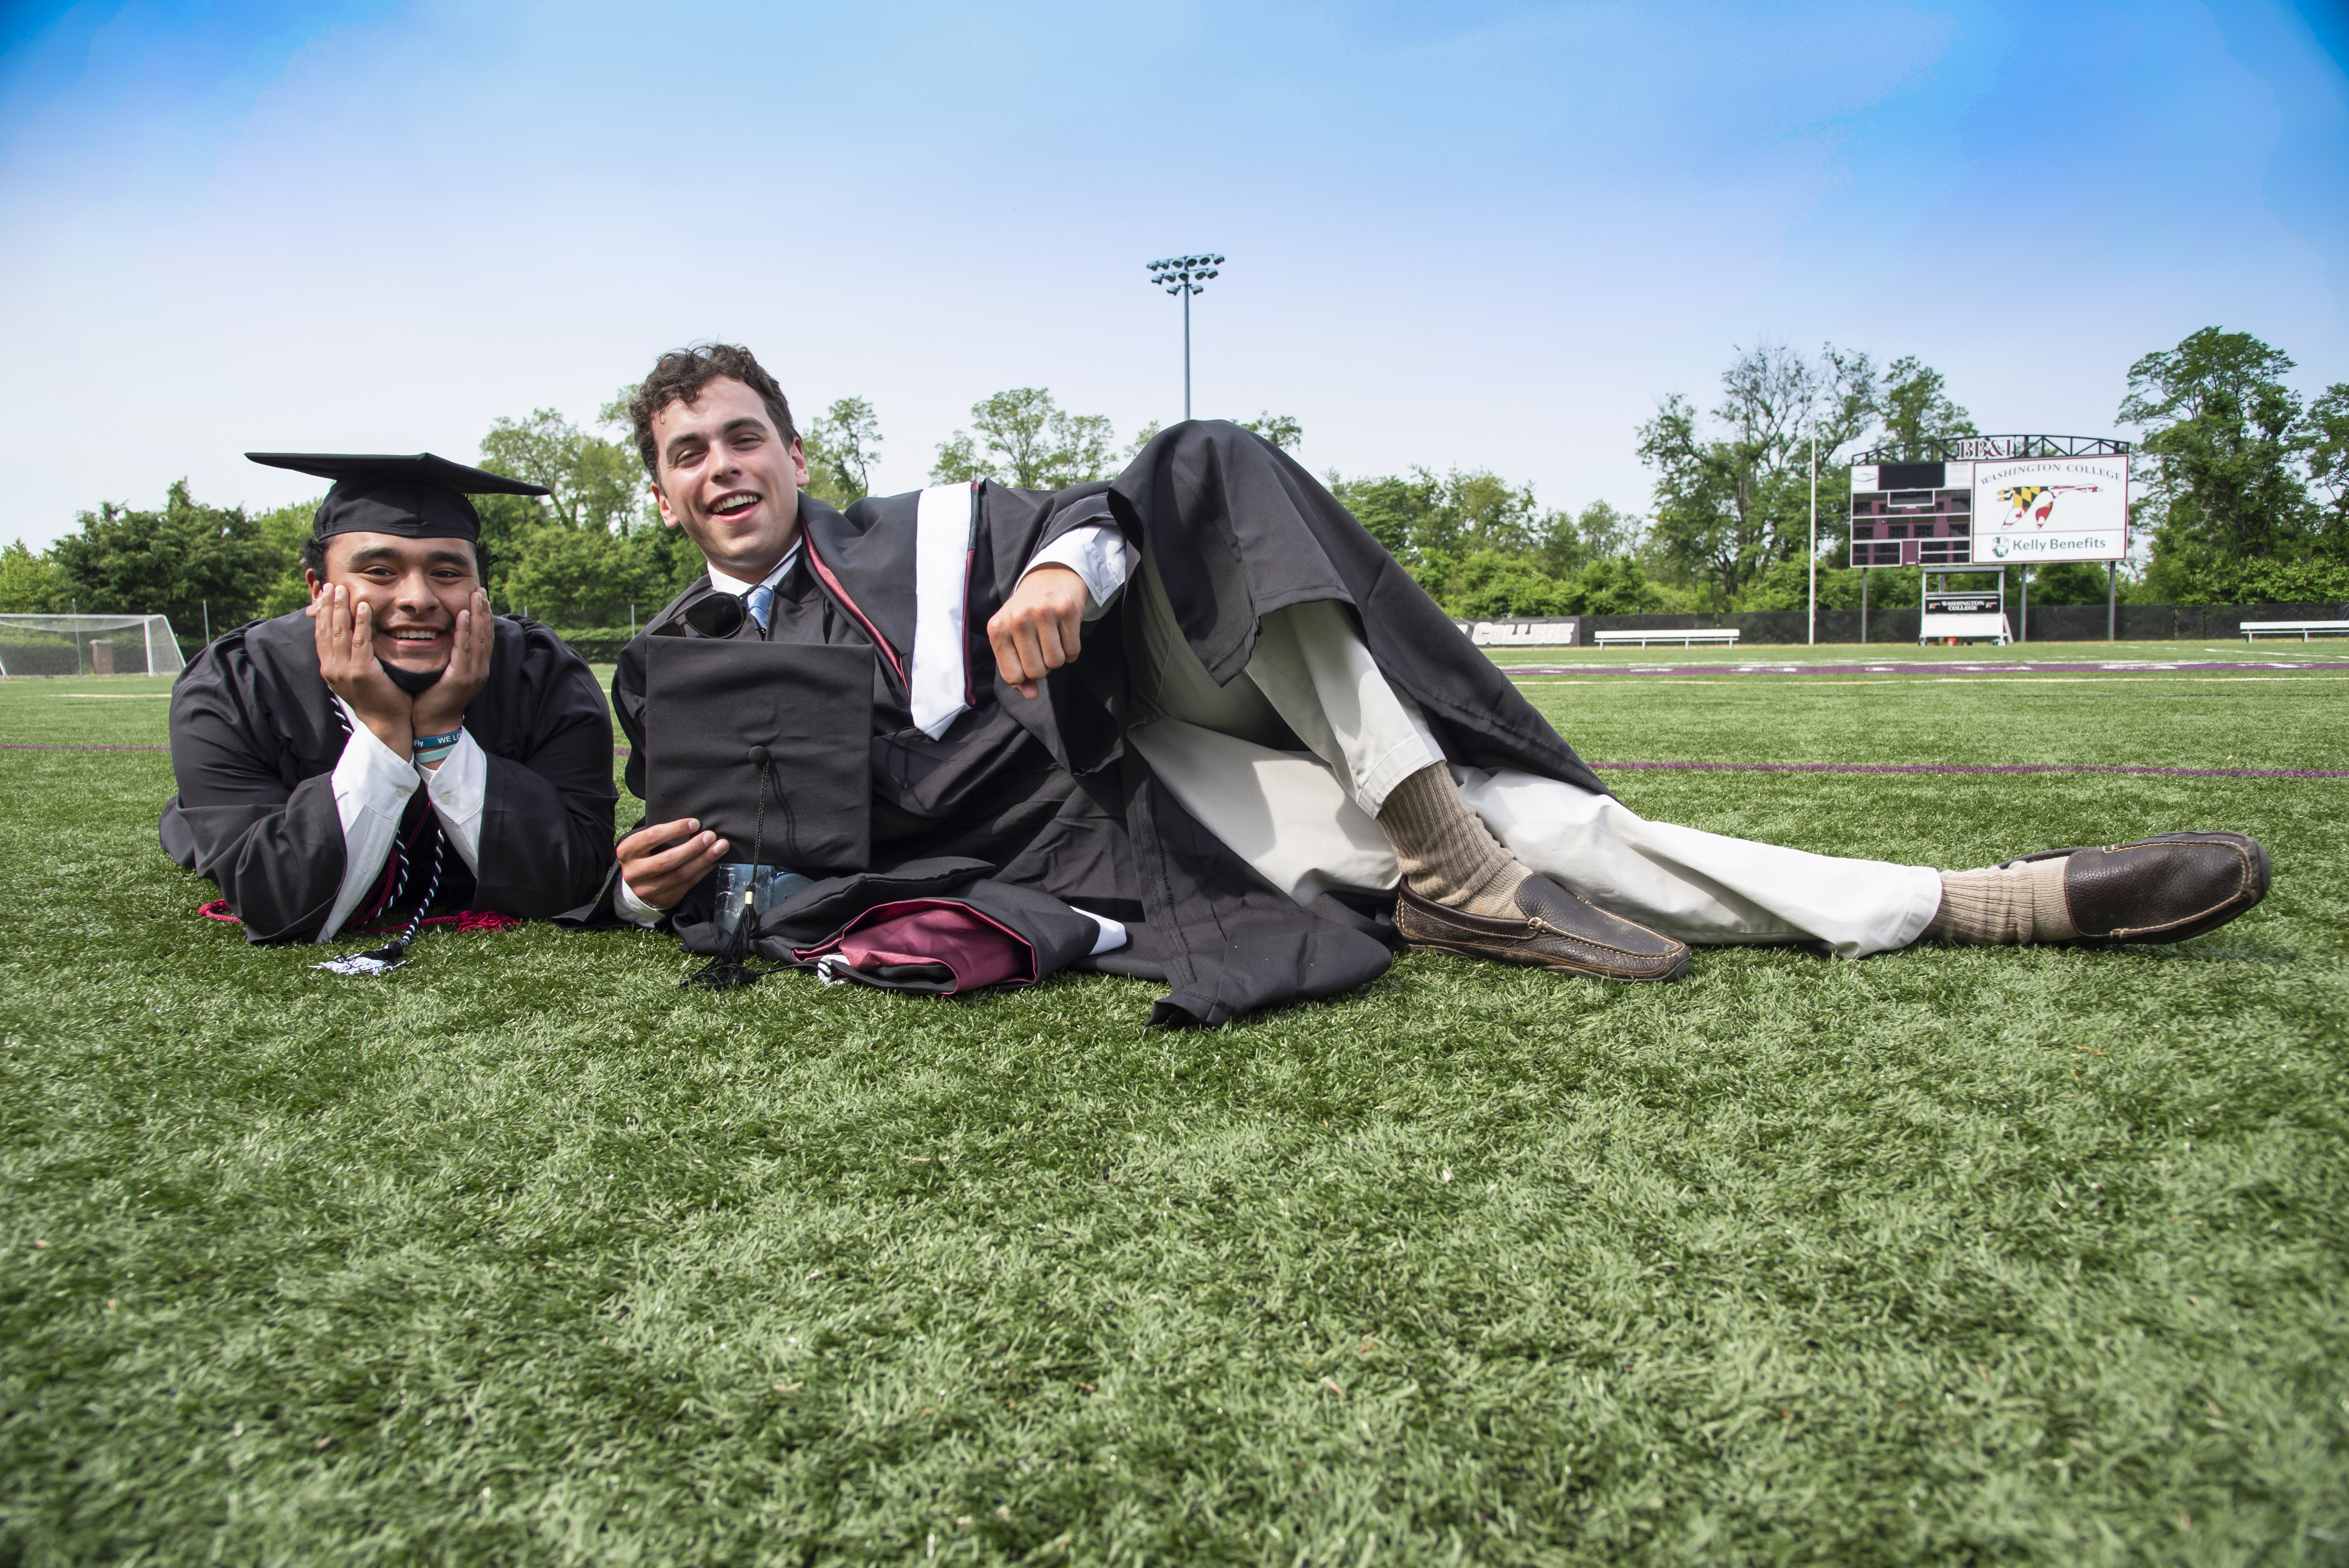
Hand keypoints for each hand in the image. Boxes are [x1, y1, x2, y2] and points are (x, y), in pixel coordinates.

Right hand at [309, 584, 412, 754]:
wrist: (387, 723)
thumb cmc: (377, 696)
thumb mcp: (358, 674)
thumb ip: (352, 656)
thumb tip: (351, 636)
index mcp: (330, 668)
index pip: (321, 635)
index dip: (322, 613)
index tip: (325, 594)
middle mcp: (332, 668)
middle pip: (325, 630)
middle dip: (327, 605)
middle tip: (331, 584)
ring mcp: (344, 671)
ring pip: (339, 633)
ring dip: (340, 608)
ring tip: (343, 589)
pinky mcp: (361, 672)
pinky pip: (360, 642)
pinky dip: (360, 623)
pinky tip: (363, 607)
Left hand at [411, 589, 492, 743]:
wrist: (432, 724)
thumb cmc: (433, 698)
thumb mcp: (445, 673)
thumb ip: (450, 656)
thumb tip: (443, 636)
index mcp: (477, 669)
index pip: (484, 638)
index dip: (484, 617)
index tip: (480, 598)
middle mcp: (480, 670)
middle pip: (486, 634)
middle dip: (484, 611)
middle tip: (480, 590)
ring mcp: (473, 674)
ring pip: (479, 639)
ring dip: (478, 615)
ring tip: (476, 596)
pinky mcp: (461, 677)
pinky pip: (464, 649)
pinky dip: (465, 630)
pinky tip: (463, 615)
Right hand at [616, 818, 728, 911]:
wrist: (638, 884)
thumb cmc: (646, 855)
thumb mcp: (645, 843)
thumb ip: (662, 835)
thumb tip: (695, 825)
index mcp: (627, 852)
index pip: (652, 837)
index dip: (675, 829)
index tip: (695, 823)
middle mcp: (634, 872)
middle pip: (668, 860)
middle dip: (693, 847)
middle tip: (711, 836)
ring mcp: (647, 889)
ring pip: (680, 874)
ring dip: (703, 860)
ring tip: (720, 847)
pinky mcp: (663, 899)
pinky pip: (687, 884)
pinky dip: (702, 871)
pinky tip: (713, 862)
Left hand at [986, 564, 1088, 700]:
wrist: (1050, 575)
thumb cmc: (1027, 612)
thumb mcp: (1011, 638)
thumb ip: (1016, 670)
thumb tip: (1030, 695)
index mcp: (997, 628)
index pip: (1013, 676)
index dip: (1025, 674)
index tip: (1027, 659)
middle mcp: (1018, 618)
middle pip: (1037, 672)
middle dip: (1043, 666)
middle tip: (1041, 646)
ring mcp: (1043, 612)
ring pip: (1056, 663)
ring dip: (1058, 657)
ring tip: (1053, 638)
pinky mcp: (1067, 610)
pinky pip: (1073, 652)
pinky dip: (1071, 650)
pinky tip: (1065, 632)